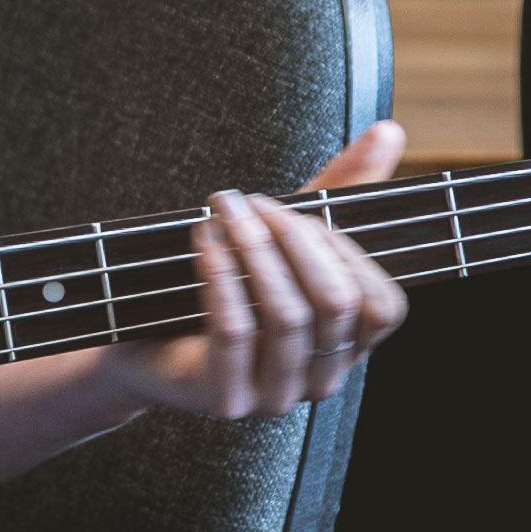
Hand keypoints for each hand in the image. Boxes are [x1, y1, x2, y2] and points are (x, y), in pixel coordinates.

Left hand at [103, 120, 412, 422]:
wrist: (140, 344)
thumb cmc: (225, 285)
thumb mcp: (283, 235)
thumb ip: (340, 188)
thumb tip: (389, 130)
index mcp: (347, 346)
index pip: (384, 308)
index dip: (351, 253)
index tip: (306, 212)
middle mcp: (321, 379)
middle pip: (336, 303)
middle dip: (293, 238)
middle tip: (249, 200)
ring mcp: (276, 397)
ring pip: (288, 316)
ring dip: (253, 249)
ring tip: (222, 210)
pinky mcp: (227, 401)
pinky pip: (235, 333)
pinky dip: (220, 276)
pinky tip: (203, 239)